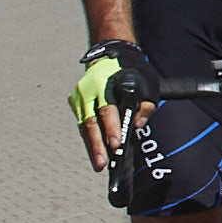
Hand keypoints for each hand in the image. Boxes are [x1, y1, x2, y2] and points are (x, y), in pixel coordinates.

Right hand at [71, 38, 147, 175]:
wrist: (109, 57)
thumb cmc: (131, 73)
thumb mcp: (146, 84)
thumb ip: (144, 105)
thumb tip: (136, 126)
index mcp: (104, 84)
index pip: (107, 110)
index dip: (111, 128)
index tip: (116, 144)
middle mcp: (88, 90)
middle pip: (91, 121)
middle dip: (97, 144)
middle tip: (103, 163)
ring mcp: (79, 96)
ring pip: (84, 126)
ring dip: (92, 146)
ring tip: (99, 164)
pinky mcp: (75, 102)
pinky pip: (82, 124)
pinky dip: (90, 139)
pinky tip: (96, 152)